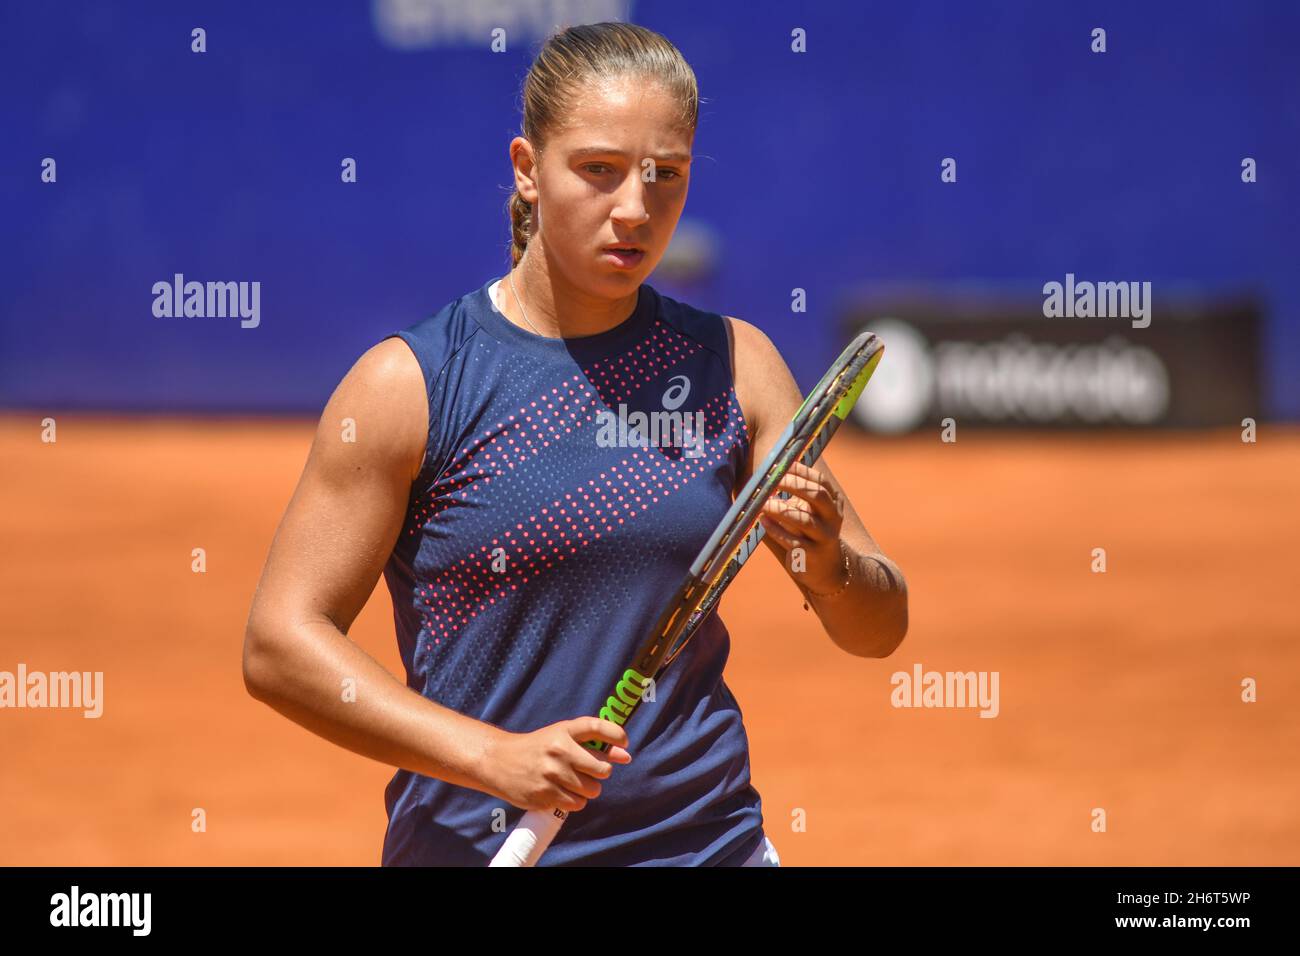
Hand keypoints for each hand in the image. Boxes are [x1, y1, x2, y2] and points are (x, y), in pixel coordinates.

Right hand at [481, 717, 631, 812]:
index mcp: (563, 731)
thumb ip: (594, 744)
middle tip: (586, 770)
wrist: (499, 761)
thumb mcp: (562, 736)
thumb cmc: (538, 747)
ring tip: (570, 781)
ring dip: (587, 789)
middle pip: (603, 769)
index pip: (597, 727)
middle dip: (600, 772)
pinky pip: (577, 804)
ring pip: (593, 791)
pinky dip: (574, 801)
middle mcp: (559, 750)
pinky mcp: (544, 795)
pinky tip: (560, 791)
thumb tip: (626, 755)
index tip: (624, 744)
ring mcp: (551, 774)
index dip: (616, 735)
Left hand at [757, 460, 847, 594]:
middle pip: (817, 496)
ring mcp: (825, 537)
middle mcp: (833, 518)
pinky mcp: (812, 555)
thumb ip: (796, 495)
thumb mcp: (810, 512)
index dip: (802, 471)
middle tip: (772, 481)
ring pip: (804, 520)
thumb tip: (767, 474)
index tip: (782, 464)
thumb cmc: (810, 533)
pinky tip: (763, 522)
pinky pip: (792, 541)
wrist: (827, 569)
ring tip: (763, 504)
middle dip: (793, 485)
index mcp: (834, 503)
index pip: (820, 481)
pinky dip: (776, 530)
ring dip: (781, 510)